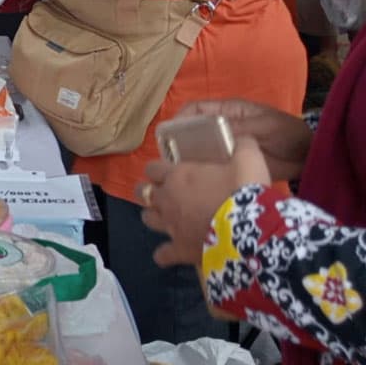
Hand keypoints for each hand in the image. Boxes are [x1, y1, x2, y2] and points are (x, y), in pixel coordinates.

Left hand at [139, 137, 271, 268]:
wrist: (250, 229)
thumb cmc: (243, 189)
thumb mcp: (248, 159)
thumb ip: (241, 146)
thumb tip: (242, 138)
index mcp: (177, 175)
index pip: (152, 167)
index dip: (157, 169)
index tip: (166, 171)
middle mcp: (167, 199)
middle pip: (143, 192)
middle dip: (149, 192)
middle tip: (162, 193)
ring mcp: (170, 226)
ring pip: (147, 219)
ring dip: (154, 217)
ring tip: (164, 219)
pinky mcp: (179, 250)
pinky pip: (162, 255)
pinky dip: (165, 255)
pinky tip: (170, 254)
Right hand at [175, 99, 311, 181]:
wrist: (308, 157)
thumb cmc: (287, 133)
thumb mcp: (264, 126)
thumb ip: (239, 128)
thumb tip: (211, 130)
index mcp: (228, 112)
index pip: (196, 109)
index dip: (180, 117)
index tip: (169, 132)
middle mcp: (221, 127)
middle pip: (192, 130)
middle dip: (179, 140)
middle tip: (171, 157)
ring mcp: (225, 146)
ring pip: (199, 149)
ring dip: (188, 157)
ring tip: (180, 170)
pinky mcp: (231, 164)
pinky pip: (211, 165)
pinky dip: (202, 171)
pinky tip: (197, 180)